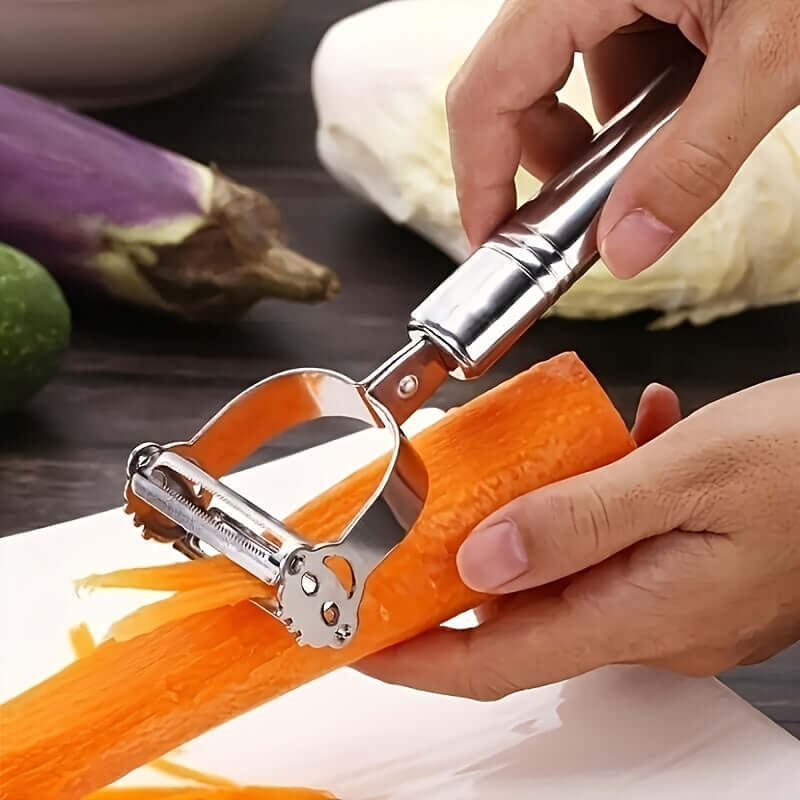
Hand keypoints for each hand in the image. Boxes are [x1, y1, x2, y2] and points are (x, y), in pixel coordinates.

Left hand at [358, 378, 799, 699]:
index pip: (499, 661)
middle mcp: (657, 623)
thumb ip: (578, 519)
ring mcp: (676, 602)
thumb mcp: (686, 473)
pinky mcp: (690, 573)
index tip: (363, 641)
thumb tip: (483, 559)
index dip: (420, 659)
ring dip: (534, 523)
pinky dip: (594, 503)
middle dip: (465, 576)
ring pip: (568, 573)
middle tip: (422, 527)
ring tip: (522, 466)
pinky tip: (612, 447)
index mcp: (646, 612)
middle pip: (526, 615)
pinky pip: (614, 546)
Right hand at [446, 0, 799, 276]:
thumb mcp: (769, 56)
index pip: (485, 94)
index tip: (493, 242)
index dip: (479, 179)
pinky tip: (690, 106)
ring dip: (603, 135)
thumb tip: (626, 248)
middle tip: (588, 214)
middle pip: (513, 90)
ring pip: (568, 79)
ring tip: (664, 151)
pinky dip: (640, 102)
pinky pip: (613, 55)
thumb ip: (692, 162)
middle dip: (549, 162)